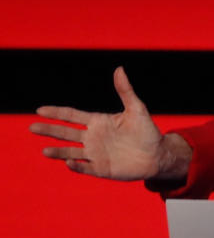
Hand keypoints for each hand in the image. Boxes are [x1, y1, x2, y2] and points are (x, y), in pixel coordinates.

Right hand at [30, 67, 165, 179]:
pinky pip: (85, 167)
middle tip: (32, 127)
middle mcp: (92, 138)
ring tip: (44, 151)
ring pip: (70, 152)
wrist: (158, 154)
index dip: (56, 113)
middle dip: (49, 130)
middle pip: (66, 133)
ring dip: (58, 152)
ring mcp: (95, 154)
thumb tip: (119, 69)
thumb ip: (125, 91)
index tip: (39, 110)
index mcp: (98, 122)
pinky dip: (76, 166)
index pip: (72, 116)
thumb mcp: (136, 108)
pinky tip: (68, 162)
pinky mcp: (101, 168)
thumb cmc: (147, 131)